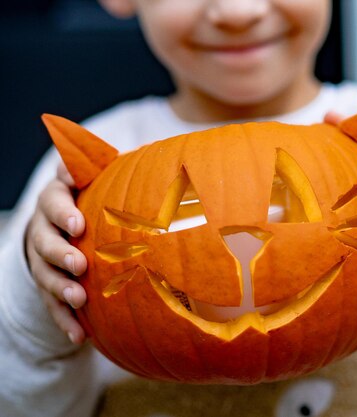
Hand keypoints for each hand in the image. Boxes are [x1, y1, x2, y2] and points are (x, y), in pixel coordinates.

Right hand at [25, 163, 87, 343]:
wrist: (72, 223)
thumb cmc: (96, 196)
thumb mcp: (99, 177)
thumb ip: (104, 167)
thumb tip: (131, 151)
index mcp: (57, 198)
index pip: (53, 201)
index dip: (63, 212)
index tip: (78, 223)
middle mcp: (44, 228)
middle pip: (44, 241)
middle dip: (60, 254)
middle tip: (80, 265)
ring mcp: (43, 258)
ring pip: (44, 275)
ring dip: (60, 288)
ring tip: (80, 300)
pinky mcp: (49, 284)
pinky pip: (52, 304)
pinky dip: (64, 320)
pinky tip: (79, 336)